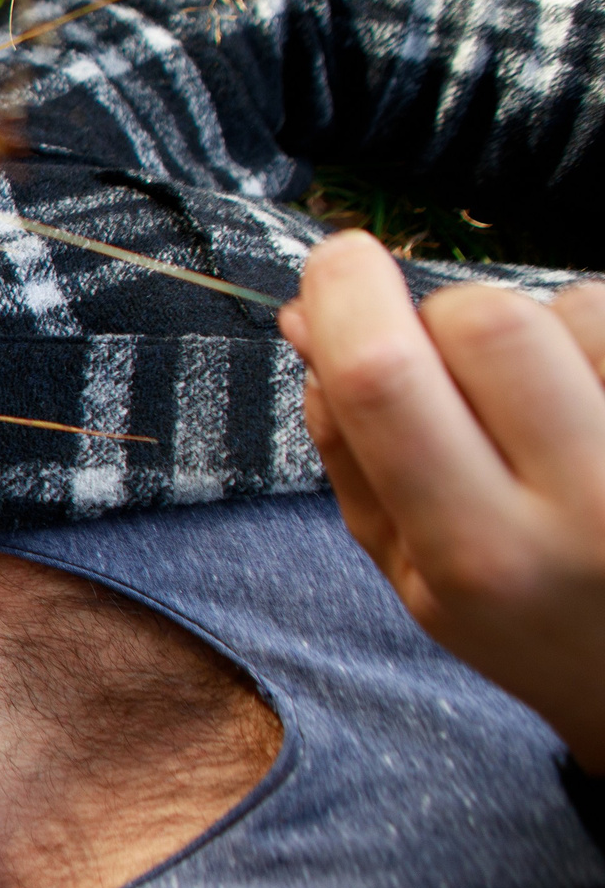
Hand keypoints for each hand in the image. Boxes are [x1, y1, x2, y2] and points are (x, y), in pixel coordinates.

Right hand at [280, 230, 604, 768]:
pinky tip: (587, 396)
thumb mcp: (409, 569)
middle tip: (445, 361)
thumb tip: (309, 320)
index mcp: (477, 553)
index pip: (387, 381)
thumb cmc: (529, 623)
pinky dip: (591, 335)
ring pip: (571, 308)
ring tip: (541, 401)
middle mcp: (582, 507)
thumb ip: (350, 448)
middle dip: (441, 314)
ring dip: (535, 327)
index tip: (334, 265)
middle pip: (485, 320)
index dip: (346, 296)